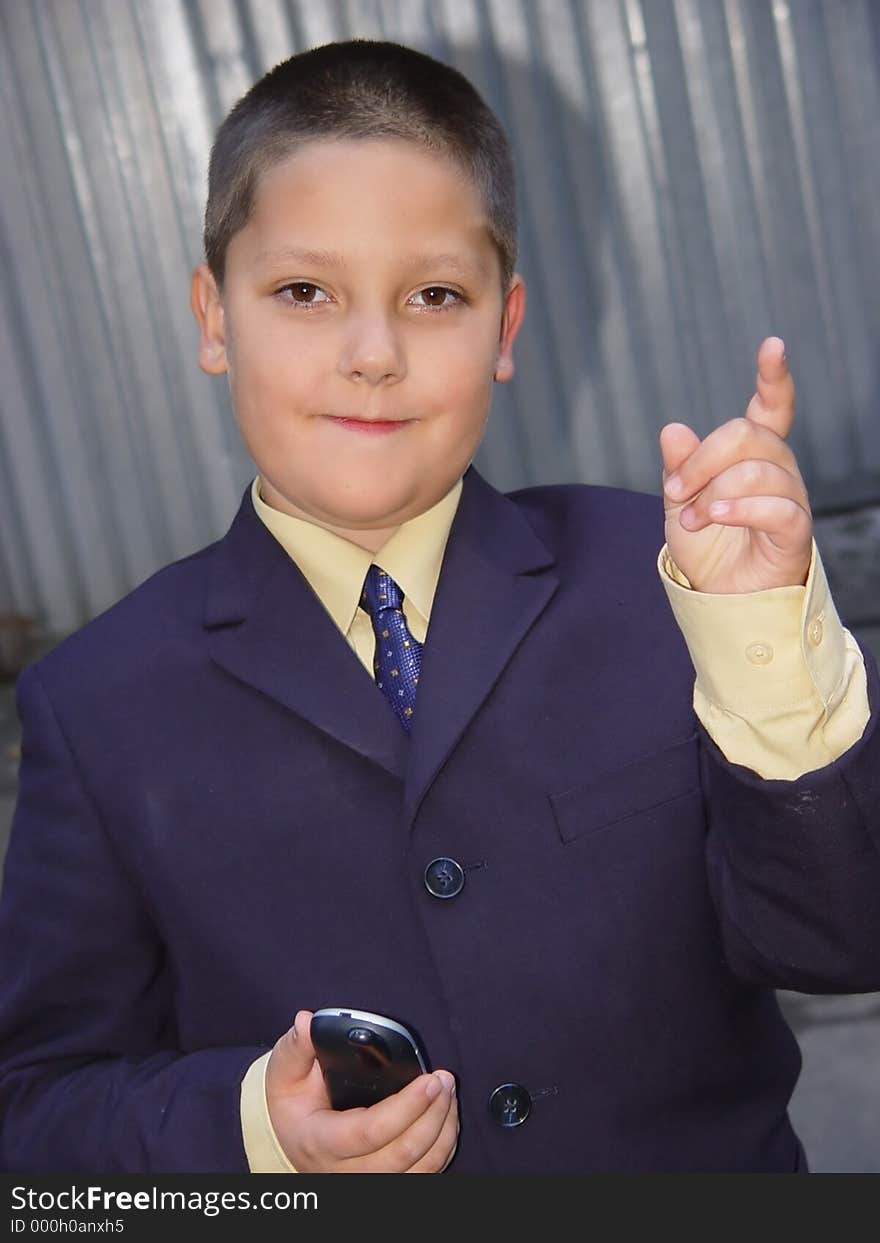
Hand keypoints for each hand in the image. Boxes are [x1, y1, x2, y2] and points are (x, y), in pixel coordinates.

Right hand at [264, 1010, 458, 1171]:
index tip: (429, 1079)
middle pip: (402, 1154)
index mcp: (320, 1140)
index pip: (368, 1133)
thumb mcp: (284, 1072)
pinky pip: (425, 1174)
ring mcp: (367, 1181)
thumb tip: (306, 1021)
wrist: (288, 1138)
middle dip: (433, 1114)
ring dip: (443, 1130)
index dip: (405, 1108)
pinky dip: (442, 1147)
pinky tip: (445, 1116)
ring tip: (448, 1093)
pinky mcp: (387, 1182)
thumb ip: (297, 1046)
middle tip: (445, 1079)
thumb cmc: (291, 1102)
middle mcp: (345, 1171)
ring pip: (420, 1169)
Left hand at [659, 337, 812, 592]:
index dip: (774, 377)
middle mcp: (777, 469)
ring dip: (712, 492)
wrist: (719, 598)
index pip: (772, 407)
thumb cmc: (706, 547)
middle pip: (747, 435)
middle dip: (702, 460)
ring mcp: (790, 499)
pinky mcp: (795, 532)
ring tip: (692, 519)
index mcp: (752, 456)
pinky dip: (740, 508)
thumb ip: (678, 467)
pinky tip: (714, 515)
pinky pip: (778, 507)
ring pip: (758, 471)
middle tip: (675, 492)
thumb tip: (673, 429)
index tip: (773, 346)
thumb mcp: (680, 503)